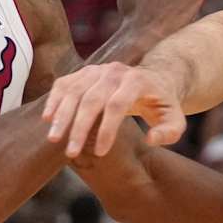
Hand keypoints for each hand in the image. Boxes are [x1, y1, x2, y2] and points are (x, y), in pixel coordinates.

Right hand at [46, 62, 184, 156]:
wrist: (152, 79)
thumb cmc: (163, 104)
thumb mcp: (175, 119)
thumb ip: (169, 132)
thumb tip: (150, 140)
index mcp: (137, 80)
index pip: (117, 105)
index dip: (107, 129)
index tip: (100, 152)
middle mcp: (114, 71)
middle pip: (92, 99)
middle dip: (80, 127)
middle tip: (72, 152)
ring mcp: (96, 69)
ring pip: (74, 91)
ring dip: (62, 116)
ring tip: (54, 140)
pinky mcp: (83, 72)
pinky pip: (64, 85)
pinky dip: (54, 100)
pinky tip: (47, 119)